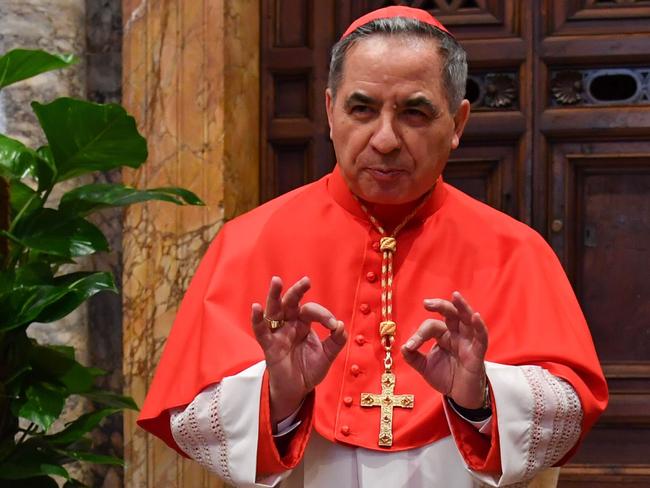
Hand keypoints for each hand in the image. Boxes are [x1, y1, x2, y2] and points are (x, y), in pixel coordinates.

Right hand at [252, 276, 346, 425]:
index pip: (311, 311)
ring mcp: (278, 334)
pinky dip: (257, 319)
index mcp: (303, 324)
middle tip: (306, 281)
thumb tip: (341, 325)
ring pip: (274, 311)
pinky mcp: (269, 346)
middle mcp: (290, 324)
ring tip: (277, 281)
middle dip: (297, 291)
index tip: (334, 325)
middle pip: (291, 303)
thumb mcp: (327, 355)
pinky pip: (261, 331)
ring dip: (275, 296)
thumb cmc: (309, 369)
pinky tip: (256, 307)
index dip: (323, 315)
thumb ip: (336, 341)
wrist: (297, 391)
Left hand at [401, 291, 487, 408]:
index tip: (410, 346)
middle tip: (426, 303)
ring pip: (467, 319)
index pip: (432, 327)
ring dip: (462, 307)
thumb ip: (414, 358)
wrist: (460, 396)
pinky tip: (475, 316)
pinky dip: (479, 326)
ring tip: (455, 296)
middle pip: (451, 314)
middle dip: (441, 305)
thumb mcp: (425, 368)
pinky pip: (481, 337)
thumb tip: (402, 347)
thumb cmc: (446, 377)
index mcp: (444, 336)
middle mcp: (456, 335)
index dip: (419, 335)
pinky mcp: (478, 353)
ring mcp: (468, 342)